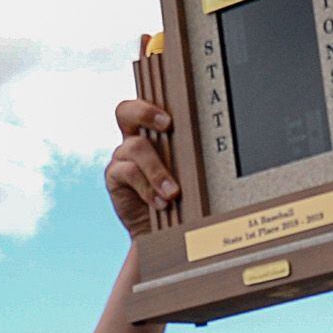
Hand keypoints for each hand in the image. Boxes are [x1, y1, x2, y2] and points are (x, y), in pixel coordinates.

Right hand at [103, 96, 179, 233]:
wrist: (163, 229)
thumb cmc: (180, 196)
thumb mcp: (189, 174)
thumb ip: (191, 157)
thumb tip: (219, 145)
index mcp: (151, 131)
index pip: (146, 104)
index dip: (152, 104)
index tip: (171, 118)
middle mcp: (133, 139)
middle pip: (126, 111)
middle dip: (145, 112)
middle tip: (168, 125)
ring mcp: (122, 157)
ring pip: (136, 147)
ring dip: (156, 169)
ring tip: (173, 193)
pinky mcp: (114, 178)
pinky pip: (127, 173)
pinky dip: (146, 188)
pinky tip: (161, 202)